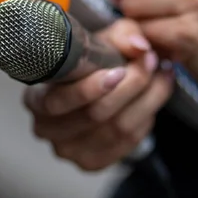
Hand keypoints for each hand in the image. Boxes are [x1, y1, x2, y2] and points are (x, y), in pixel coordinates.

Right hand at [23, 19, 172, 171]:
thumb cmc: (90, 63)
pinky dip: (146, 118)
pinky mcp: (90, 162)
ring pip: (116, 129)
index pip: (58, 101)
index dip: (89, 89)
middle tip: (151, 62)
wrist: (94, 88)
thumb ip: (121, 35)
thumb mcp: (103, 39)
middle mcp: (46, 129)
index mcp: (36, 99)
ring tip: (162, 75)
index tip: (119, 70)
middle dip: (130, 87)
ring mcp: (68, 150)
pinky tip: (153, 98)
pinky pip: (127, 143)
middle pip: (94, 115)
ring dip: (146, 100)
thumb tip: (139, 46)